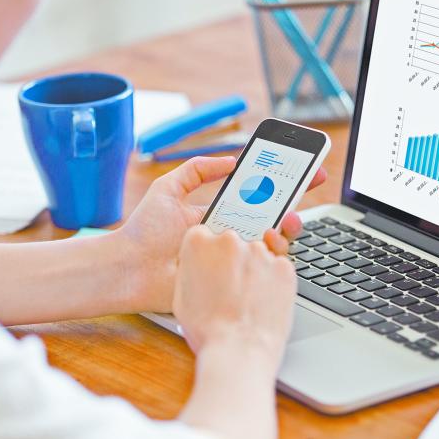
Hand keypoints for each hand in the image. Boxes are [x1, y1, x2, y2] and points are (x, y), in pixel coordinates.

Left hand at [119, 156, 325, 312]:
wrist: (129, 269)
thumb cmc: (144, 231)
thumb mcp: (167, 188)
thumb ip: (196, 170)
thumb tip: (232, 161)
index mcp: (218, 214)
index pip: (255, 196)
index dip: (279, 182)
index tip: (301, 168)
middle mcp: (230, 235)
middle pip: (271, 216)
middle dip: (293, 199)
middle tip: (308, 184)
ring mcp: (232, 257)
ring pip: (271, 241)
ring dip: (288, 226)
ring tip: (291, 216)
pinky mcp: (231, 278)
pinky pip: (259, 266)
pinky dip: (273, 252)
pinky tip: (273, 239)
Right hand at [173, 226, 296, 364]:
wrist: (239, 350)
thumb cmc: (208, 330)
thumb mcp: (181, 296)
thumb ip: (191, 269)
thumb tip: (199, 264)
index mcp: (198, 243)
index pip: (203, 235)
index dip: (208, 254)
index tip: (212, 267)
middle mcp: (229, 240)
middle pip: (232, 242)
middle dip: (231, 260)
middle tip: (230, 287)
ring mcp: (259, 251)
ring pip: (257, 254)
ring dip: (254, 270)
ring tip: (247, 299)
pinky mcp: (283, 266)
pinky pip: (278, 267)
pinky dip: (273, 280)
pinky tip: (263, 300)